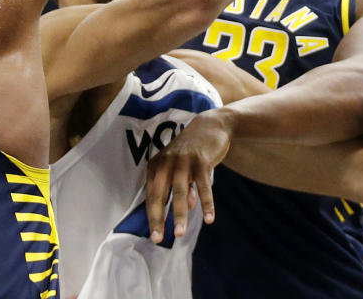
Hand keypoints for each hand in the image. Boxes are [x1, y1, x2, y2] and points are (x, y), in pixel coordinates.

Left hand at [145, 109, 233, 242]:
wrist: (210, 125)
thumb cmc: (193, 150)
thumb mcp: (182, 167)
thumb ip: (183, 187)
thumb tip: (187, 208)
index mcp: (157, 165)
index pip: (152, 195)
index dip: (152, 216)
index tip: (155, 236)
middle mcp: (167, 163)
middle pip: (160, 194)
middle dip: (158, 218)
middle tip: (158, 239)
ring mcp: (184, 161)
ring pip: (180, 192)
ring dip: (179, 214)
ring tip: (180, 234)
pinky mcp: (202, 161)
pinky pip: (203, 186)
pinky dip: (206, 203)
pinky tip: (209, 219)